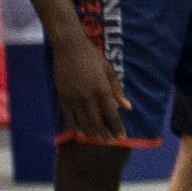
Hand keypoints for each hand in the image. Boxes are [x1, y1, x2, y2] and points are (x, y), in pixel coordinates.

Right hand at [38, 13, 128, 140]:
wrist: (69, 47)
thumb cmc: (92, 57)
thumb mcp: (109, 71)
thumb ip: (117, 91)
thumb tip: (128, 107)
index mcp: (101, 89)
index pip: (111, 114)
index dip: (117, 127)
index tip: (123, 137)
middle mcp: (87, 96)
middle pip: (97, 122)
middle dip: (105, 134)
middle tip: (111, 143)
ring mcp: (74, 98)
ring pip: (83, 121)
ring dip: (91, 132)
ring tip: (98, 139)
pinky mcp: (63, 97)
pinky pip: (69, 117)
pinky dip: (75, 126)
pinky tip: (81, 133)